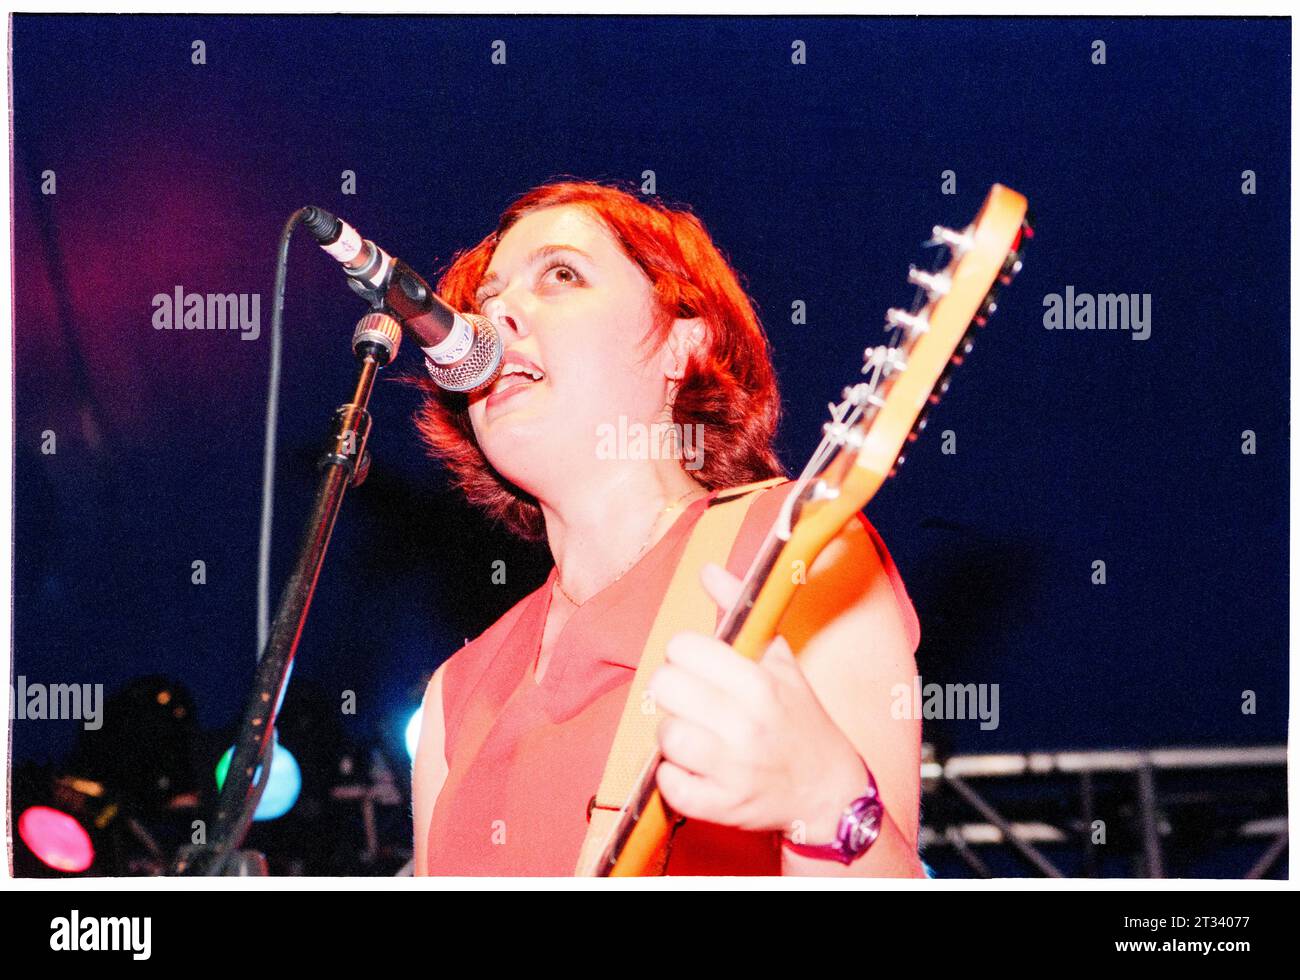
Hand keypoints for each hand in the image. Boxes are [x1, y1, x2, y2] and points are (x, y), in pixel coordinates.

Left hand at [646, 562, 868, 841]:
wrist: (828, 790)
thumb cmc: (799, 718)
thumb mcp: (778, 659)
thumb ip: (740, 610)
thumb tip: (705, 570)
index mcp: (759, 683)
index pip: (683, 648)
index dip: (684, 654)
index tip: (698, 666)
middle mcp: (745, 725)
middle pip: (664, 688)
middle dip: (673, 691)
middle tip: (691, 700)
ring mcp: (733, 769)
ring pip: (665, 736)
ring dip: (673, 734)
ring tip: (695, 734)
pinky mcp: (722, 807)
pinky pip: (669, 785)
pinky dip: (674, 778)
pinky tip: (694, 767)